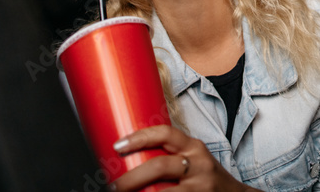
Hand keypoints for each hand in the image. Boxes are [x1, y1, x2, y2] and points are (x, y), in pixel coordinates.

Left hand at [109, 125, 258, 191]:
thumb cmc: (205, 177)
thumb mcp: (194, 159)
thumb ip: (170, 156)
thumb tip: (128, 157)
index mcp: (194, 146)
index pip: (165, 133)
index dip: (140, 137)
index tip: (117, 145)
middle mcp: (199, 164)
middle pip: (160, 166)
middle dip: (132, 178)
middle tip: (113, 186)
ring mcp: (200, 186)